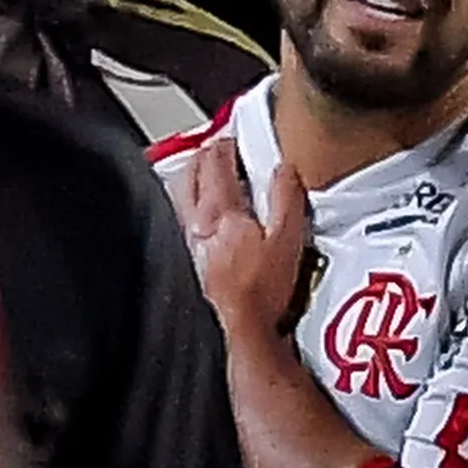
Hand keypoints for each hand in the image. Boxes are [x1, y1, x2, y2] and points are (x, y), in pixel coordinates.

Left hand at [170, 135, 313, 344]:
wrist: (239, 330)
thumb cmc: (260, 292)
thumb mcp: (287, 239)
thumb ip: (285, 199)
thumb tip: (284, 170)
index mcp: (221, 211)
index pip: (216, 163)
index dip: (225, 145)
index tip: (233, 138)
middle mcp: (197, 223)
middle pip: (190, 174)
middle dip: (203, 155)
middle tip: (216, 148)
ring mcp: (188, 243)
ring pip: (180, 196)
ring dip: (190, 177)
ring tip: (202, 172)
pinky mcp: (186, 261)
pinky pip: (180, 220)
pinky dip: (187, 205)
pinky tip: (197, 214)